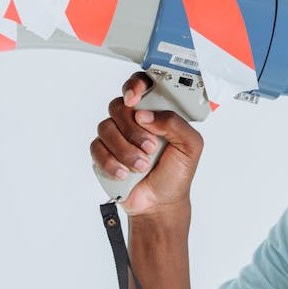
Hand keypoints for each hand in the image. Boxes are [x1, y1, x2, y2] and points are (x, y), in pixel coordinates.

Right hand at [91, 72, 204, 215]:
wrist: (160, 203)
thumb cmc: (176, 172)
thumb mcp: (190, 146)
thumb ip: (175, 124)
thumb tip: (146, 114)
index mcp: (155, 112)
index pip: (141, 85)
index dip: (134, 85)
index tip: (134, 98)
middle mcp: (133, 120)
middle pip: (118, 106)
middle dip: (132, 129)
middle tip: (150, 147)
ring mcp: (116, 136)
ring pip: (106, 127)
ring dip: (125, 149)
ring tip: (142, 166)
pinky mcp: (103, 153)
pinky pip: (96, 148)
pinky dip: (111, 162)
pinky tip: (125, 173)